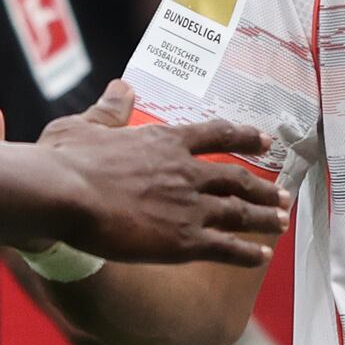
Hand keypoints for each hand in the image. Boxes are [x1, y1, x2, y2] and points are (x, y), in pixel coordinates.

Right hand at [38, 100, 283, 267]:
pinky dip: (248, 252)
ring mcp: (189, 206)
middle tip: (282, 194)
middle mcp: (186, 172)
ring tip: (281, 222)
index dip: (243, 138)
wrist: (63, 194)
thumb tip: (122, 88)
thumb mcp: (86, 125)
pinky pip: (227, 247)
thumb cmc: (66, 160)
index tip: (264, 141)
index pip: (215, 136)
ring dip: (264, 218)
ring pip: (239, 212)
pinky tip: (262, 256)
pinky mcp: (184, 240)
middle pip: (236, 178)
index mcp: (164, 142)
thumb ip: (110, 110)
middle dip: (263, 188)